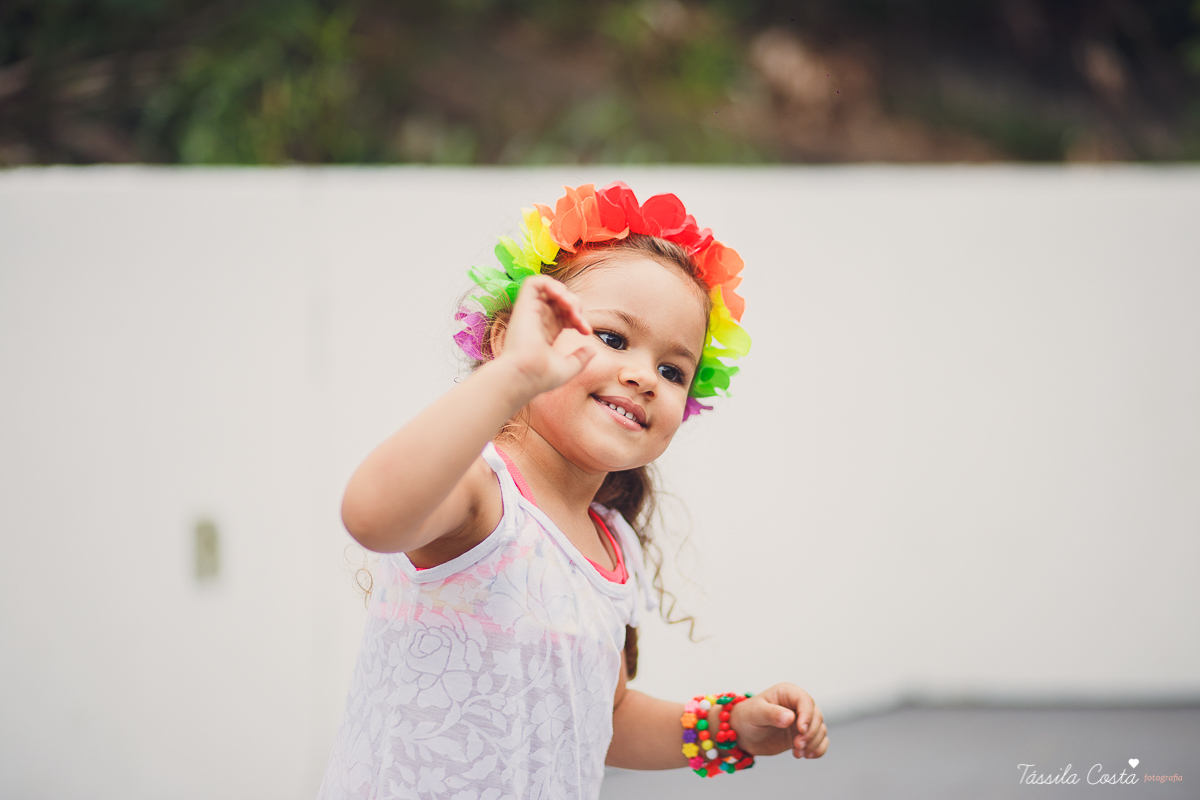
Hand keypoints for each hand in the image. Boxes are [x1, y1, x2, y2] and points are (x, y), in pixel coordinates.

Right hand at [495, 275, 594, 395]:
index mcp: (545, 331)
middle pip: (560, 299)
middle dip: (576, 305)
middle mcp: (537, 320)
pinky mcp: (523, 305)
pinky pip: (534, 281)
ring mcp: (529, 312)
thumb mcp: (568, 368)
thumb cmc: (540, 377)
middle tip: (580, 322)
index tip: (586, 332)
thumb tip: (592, 349)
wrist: (523, 377)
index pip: (564, 313)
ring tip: (572, 309)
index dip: (579, 317)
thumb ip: (581, 359)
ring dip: (566, 294)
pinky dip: (551, 284)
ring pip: (549, 288)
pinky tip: (561, 298)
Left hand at [723, 683, 827, 759]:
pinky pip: (820, 741)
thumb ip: (772, 713)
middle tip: (797, 746)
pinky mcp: (803, 734)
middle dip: (810, 733)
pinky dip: (817, 749)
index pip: (805, 700)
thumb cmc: (746, 717)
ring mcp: (802, 720)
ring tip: (798, 753)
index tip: (801, 730)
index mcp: (787, 693)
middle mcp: (797, 705)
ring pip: (820, 729)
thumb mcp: (755, 713)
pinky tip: (806, 755)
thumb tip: (790, 718)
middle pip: (816, 716)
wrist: (743, 734)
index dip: (807, 715)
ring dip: (813, 743)